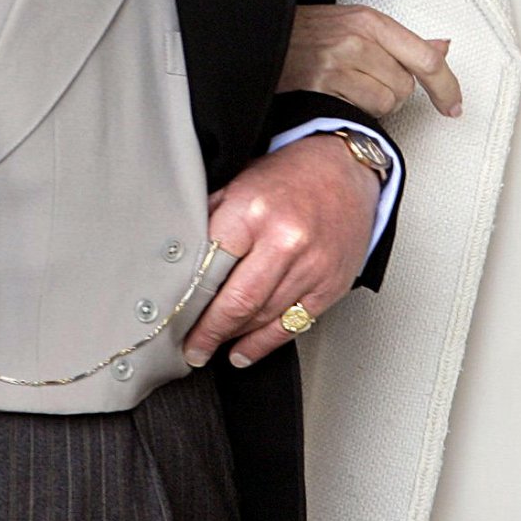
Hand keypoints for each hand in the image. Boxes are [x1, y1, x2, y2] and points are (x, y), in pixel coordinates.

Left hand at [182, 133, 379, 368]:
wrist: (346, 169)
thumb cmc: (290, 176)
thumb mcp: (241, 182)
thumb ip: (212, 219)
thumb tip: (177, 259)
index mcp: (254, 210)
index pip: (210, 268)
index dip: (188, 299)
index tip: (174, 317)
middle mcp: (286, 239)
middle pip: (237, 303)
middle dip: (208, 332)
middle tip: (191, 347)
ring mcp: (312, 266)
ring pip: (262, 319)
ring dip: (233, 338)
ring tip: (212, 347)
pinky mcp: (331, 285)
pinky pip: (291, 325)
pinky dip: (263, 344)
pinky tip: (245, 350)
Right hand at [278, 3, 461, 118]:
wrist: (264, 37)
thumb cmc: (311, 33)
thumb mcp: (358, 24)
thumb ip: (403, 41)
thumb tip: (443, 48)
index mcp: (371, 20)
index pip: (425, 57)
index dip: (446, 86)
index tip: (453, 106)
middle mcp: (357, 39)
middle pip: (405, 86)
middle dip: (393, 91)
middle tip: (366, 79)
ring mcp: (339, 62)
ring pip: (385, 102)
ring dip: (373, 104)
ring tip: (349, 87)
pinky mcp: (322, 85)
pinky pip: (360, 111)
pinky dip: (354, 109)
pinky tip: (337, 95)